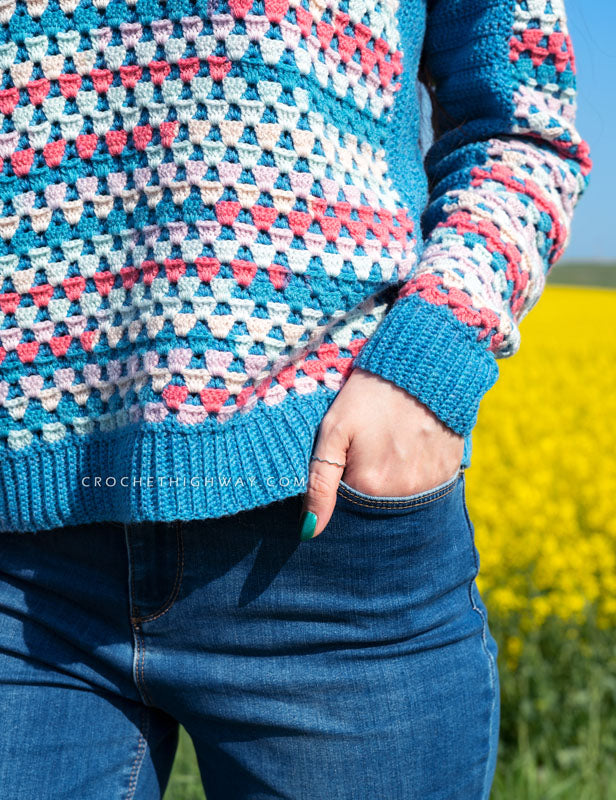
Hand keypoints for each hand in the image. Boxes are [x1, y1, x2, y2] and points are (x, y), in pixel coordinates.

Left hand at [298, 367, 464, 539]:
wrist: (421, 364)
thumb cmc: (369, 394)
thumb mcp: (334, 429)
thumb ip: (319, 483)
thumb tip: (310, 531)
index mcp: (369, 485)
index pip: (346, 509)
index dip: (342, 487)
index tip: (346, 460)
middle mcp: (402, 494)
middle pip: (376, 507)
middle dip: (367, 487)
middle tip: (368, 449)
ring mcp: (430, 485)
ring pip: (402, 499)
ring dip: (392, 482)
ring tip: (389, 445)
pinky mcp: (449, 473)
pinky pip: (427, 488)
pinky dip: (416, 474)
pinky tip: (410, 447)